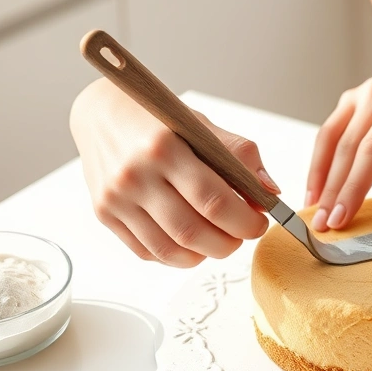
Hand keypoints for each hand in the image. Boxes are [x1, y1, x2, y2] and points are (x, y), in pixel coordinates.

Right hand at [69, 78, 280, 266]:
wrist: (101, 114)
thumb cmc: (157, 119)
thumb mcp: (201, 125)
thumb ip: (239, 156)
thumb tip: (270, 193)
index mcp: (164, 147)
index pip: (214, 201)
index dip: (245, 221)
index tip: (260, 222)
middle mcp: (135, 175)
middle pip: (193, 233)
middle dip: (229, 242)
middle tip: (242, 234)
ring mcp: (116, 198)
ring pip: (170, 250)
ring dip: (205, 254)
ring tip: (219, 240)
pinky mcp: (105, 214)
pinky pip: (148, 252)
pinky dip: (177, 256)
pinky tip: (191, 242)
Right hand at [306, 57, 371, 230]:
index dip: (356, 183)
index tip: (343, 215)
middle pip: (348, 147)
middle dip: (333, 190)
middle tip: (322, 225)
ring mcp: (359, 95)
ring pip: (331, 140)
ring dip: (319, 178)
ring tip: (313, 212)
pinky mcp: (348, 101)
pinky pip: (327, 133)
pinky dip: (318, 163)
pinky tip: (315, 190)